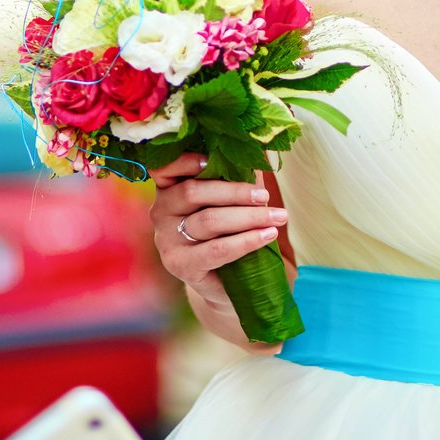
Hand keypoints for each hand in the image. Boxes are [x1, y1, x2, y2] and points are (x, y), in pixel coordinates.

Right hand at [148, 152, 286, 308]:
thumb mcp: (229, 201)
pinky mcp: (180, 265)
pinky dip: (246, 241)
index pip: (165, 169)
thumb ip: (235, 177)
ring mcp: (167, 240)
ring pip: (209, 220)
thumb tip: (255, 157)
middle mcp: (161, 212)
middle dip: (235, 192)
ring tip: (277, 217)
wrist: (226, 282)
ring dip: (248, 217)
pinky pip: (216, 249)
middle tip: (266, 197)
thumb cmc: (227, 232)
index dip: (186, 161)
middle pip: (194, 192)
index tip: (214, 160)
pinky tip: (267, 235)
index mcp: (169, 189)